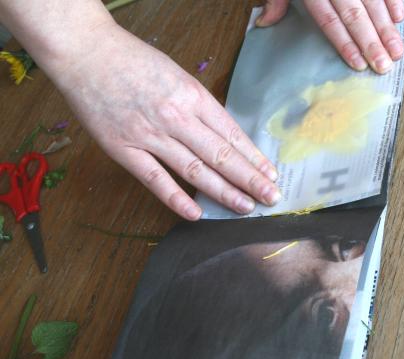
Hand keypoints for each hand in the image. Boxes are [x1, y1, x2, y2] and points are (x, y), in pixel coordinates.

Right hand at [50, 23, 280, 219]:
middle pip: (221, 155)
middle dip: (250, 179)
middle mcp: (176, 117)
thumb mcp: (177, 75)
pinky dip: (176, 199)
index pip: (232, 134)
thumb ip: (199, 106)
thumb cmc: (133, 60)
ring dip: (224, 192)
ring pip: (195, 170)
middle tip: (271, 197)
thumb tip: (222, 136)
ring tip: (246, 207)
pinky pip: (155, 179)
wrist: (85, 52)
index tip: (270, 174)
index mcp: (192, 96)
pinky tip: (196, 214)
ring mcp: (150, 135)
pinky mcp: (124, 149)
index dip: (254, 157)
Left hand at [257, 0, 403, 73]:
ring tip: (396, 50)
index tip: (358, 63)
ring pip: (373, 1)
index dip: (344, 43)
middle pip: (355, 14)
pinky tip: (399, 17)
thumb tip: (265, 22)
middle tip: (385, 65)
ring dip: (387, 26)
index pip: (329, 20)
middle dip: (372, 42)